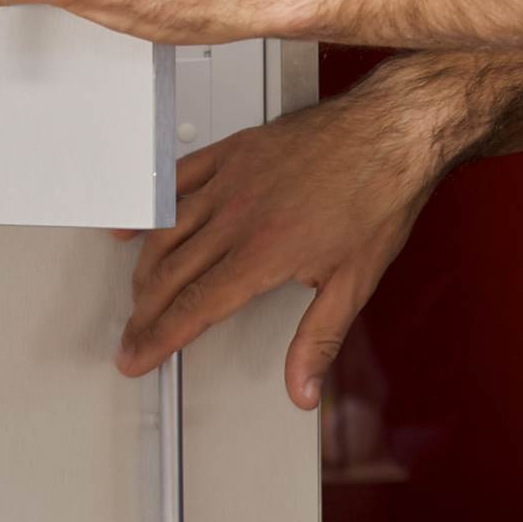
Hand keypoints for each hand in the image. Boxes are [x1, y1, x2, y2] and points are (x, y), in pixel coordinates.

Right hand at [115, 78, 446, 395]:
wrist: (391, 132)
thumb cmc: (379, 196)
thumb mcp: (355, 282)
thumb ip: (319, 340)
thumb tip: (303, 389)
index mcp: (264, 254)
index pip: (194, 308)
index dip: (158, 338)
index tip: (137, 356)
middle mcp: (238, 217)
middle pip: (170, 274)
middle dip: (143, 313)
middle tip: (131, 336)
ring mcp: (231, 180)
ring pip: (165, 230)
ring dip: (144, 268)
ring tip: (138, 294)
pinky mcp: (233, 151)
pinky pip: (176, 178)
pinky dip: (148, 206)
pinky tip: (132, 225)